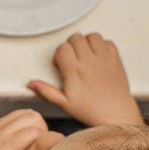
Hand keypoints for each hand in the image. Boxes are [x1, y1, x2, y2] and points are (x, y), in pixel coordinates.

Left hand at [0, 110, 45, 149]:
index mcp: (5, 146)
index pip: (37, 133)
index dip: (44, 143)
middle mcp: (3, 130)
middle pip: (36, 118)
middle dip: (44, 132)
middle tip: (38, 148)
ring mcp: (0, 123)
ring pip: (30, 113)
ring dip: (37, 124)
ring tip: (32, 141)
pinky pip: (20, 113)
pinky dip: (28, 121)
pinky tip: (23, 136)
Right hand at [28, 33, 143, 125]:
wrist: (114, 114)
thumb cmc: (90, 110)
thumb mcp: (64, 103)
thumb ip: (46, 91)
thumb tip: (33, 84)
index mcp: (74, 71)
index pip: (63, 48)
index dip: (59, 54)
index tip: (61, 62)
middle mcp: (89, 62)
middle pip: (76, 38)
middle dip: (71, 45)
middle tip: (72, 57)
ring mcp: (104, 59)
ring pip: (92, 36)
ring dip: (87, 42)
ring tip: (85, 53)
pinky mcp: (115, 59)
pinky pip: (108, 42)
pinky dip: (102, 45)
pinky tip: (98, 55)